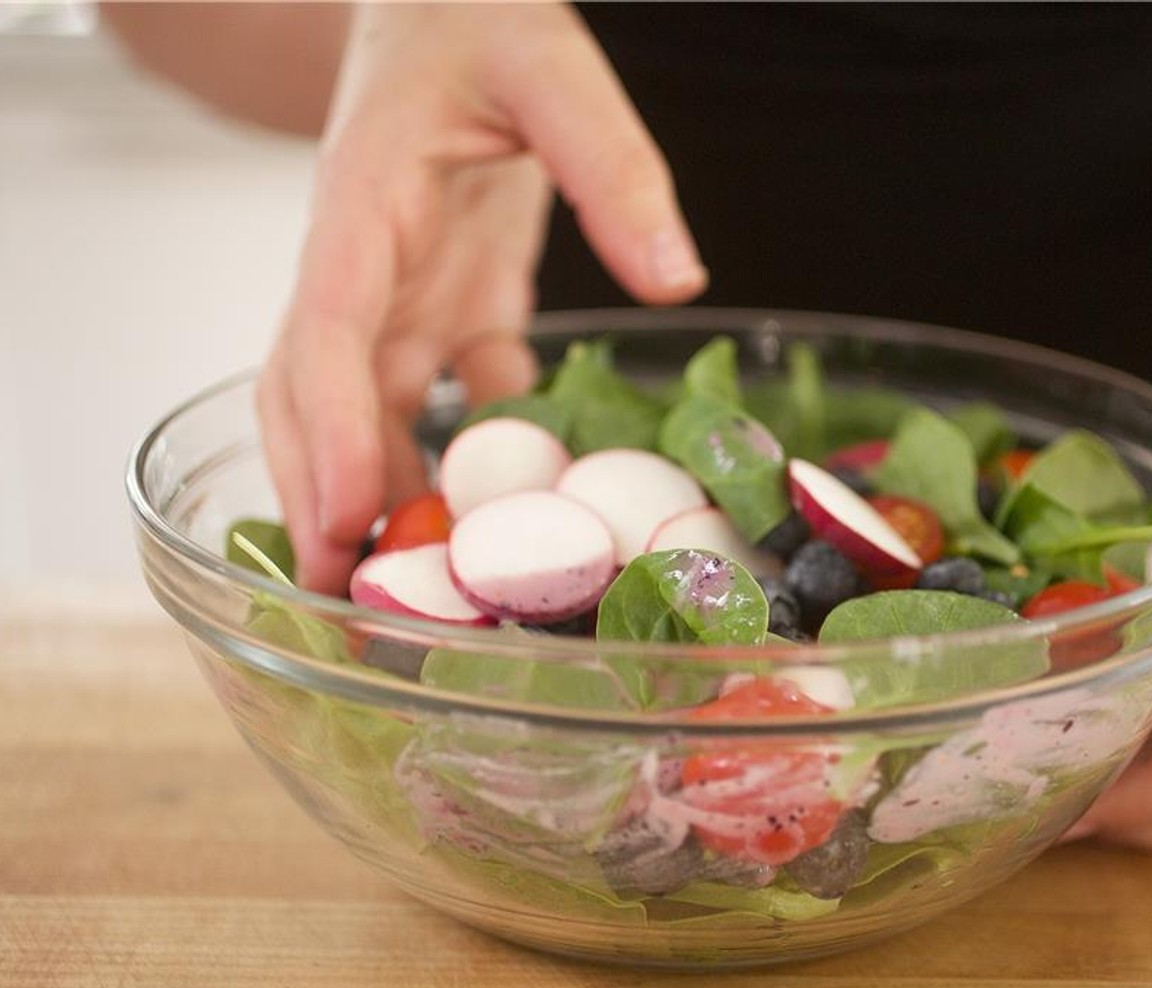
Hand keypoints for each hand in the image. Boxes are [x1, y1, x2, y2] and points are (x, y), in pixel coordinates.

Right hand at [258, 2, 706, 592]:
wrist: (446, 4)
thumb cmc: (474, 14)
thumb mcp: (550, 63)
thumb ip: (610, 161)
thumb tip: (674, 279)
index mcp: (361, 208)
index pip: (328, 329)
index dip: (332, 429)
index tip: (345, 515)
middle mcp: (364, 269)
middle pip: (315, 398)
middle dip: (321, 495)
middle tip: (343, 602)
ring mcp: (402, 295)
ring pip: (371, 414)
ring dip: (382, 497)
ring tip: (412, 593)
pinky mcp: (450, 306)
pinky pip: (454, 396)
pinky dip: (474, 460)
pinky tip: (512, 519)